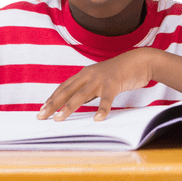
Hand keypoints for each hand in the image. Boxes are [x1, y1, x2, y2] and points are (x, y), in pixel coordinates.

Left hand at [37, 48, 155, 121]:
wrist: (139, 61)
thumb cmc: (119, 73)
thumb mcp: (100, 80)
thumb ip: (88, 89)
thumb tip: (76, 103)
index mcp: (84, 73)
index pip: (64, 87)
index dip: (52, 98)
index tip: (42, 109)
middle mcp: (89, 75)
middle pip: (67, 91)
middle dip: (53, 104)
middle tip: (42, 116)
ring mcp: (100, 79)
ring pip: (81, 95)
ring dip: (69, 107)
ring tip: (59, 118)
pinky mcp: (114, 83)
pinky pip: (106, 99)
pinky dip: (102, 109)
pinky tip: (97, 119)